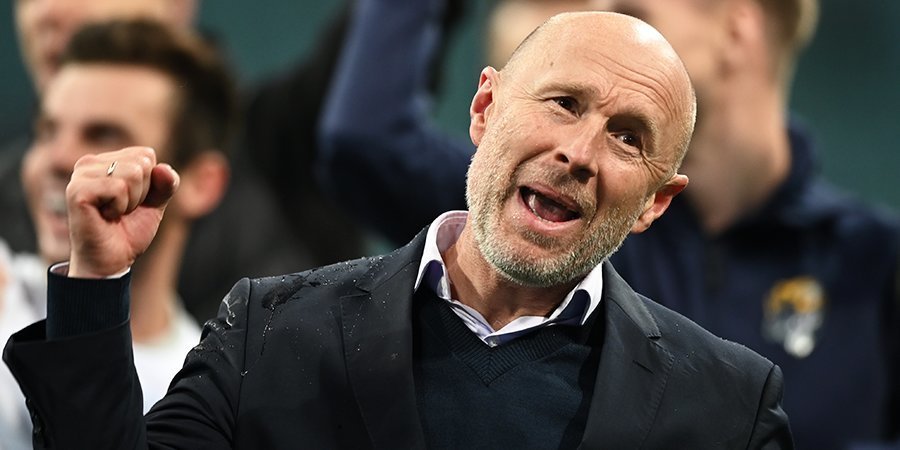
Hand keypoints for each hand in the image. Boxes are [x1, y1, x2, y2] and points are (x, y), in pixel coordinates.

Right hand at [66, 147, 178, 277]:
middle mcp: (90, 162)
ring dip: (131, 201)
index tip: (132, 201)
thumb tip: (164, 168)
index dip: (150, 183)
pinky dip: (120, 207)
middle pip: (141, 163)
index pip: (146, 154)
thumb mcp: (155, 203)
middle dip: (141, 192)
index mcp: (106, 160)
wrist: (111, 261)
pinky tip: (105, 216)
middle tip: (122, 210)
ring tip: (113, 213)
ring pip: (132, 173)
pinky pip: (118, 187)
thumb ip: (166, 184)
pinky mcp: (77, 190)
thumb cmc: (128, 231)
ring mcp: (81, 175)